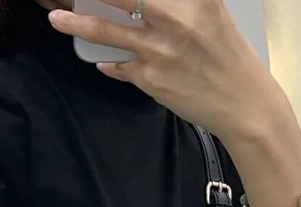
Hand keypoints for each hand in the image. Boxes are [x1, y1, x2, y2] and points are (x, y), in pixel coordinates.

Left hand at [46, 0, 275, 140]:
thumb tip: (146, 2)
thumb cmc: (229, 54)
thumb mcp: (210, 10)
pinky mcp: (150, 78)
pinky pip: (118, 66)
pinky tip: (102, 60)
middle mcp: (173, 15)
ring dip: (76, 23)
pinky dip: (108, 62)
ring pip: (105, 29)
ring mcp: (157, 48)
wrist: (243, 102)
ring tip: (56, 18)